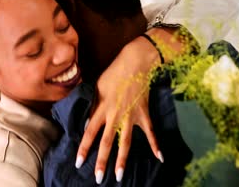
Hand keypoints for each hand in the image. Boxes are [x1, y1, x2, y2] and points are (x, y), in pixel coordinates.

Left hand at [75, 36, 163, 183]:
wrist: (135, 63)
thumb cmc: (114, 73)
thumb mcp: (97, 88)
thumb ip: (93, 106)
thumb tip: (87, 123)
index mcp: (101, 108)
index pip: (89, 132)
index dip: (83, 148)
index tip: (78, 162)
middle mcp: (114, 115)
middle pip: (106, 142)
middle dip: (102, 162)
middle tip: (98, 178)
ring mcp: (130, 116)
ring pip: (125, 142)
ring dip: (123, 160)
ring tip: (120, 176)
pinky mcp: (143, 114)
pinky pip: (150, 132)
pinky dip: (155, 145)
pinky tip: (160, 158)